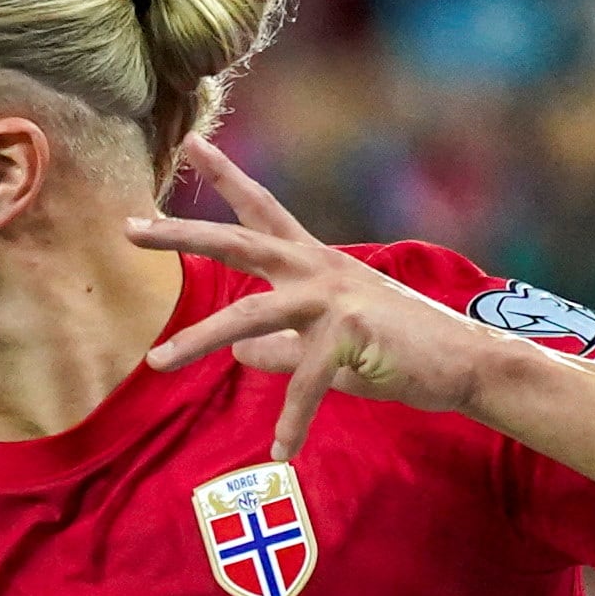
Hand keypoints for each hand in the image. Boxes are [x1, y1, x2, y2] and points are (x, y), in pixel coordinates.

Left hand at [129, 135, 529, 458]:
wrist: (465, 364)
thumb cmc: (399, 350)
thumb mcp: (328, 348)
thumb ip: (281, 348)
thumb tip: (238, 353)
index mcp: (314, 264)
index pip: (260, 212)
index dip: (225, 177)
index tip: (190, 142)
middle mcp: (318, 269)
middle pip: (238, 242)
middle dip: (182, 233)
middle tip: (129, 227)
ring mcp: (334, 298)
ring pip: (250, 315)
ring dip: (200, 341)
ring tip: (156, 363)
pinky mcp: (351, 334)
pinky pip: (306, 383)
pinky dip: (292, 421)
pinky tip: (281, 453)